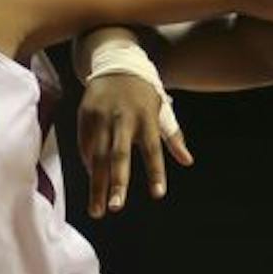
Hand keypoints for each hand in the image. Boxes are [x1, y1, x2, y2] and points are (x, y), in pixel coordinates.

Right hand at [77, 73, 191, 217]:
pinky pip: (85, 147)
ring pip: (98, 156)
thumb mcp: (162, 109)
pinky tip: (92, 183)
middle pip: (119, 155)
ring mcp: (101, 117)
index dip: (156, 172)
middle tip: (116, 207)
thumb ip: (173, 136)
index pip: (153, 149)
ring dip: (96, 185)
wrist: (116, 63)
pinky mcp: (85, 116)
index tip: (158, 194)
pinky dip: (89, 166)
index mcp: (146, 117)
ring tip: (97, 210)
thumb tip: (187, 161)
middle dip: (117, 182)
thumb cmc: (143, 93)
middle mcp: (123, 118)